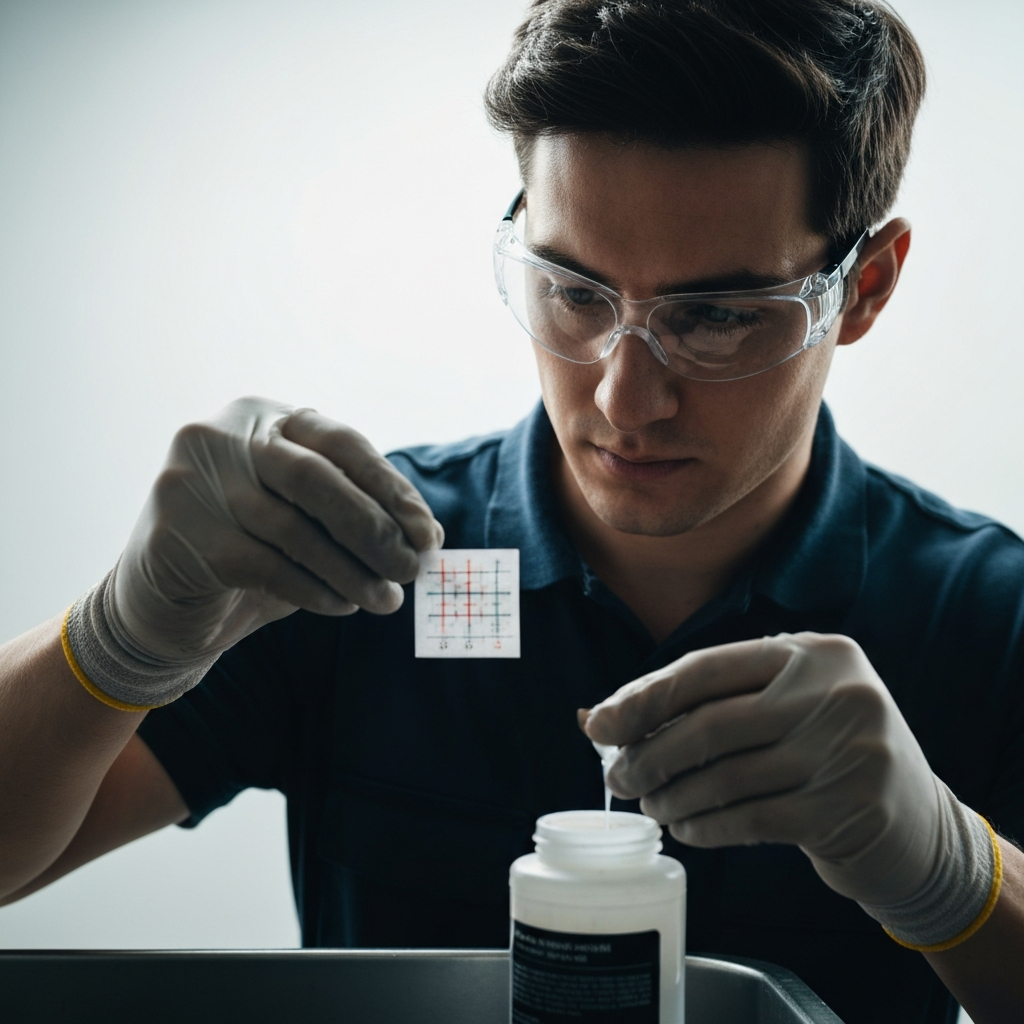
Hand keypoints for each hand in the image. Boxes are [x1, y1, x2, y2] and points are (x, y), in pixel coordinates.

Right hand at [111, 396, 443, 665]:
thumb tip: (429, 535)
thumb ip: (358, 516)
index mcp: (263, 417)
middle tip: (412, 570)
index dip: (393, 490)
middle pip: (318, 478)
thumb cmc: (250, 555)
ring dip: (353, 571)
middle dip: (375, 528)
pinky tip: (341, 606)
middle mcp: (222, 436)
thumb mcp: (308, 525)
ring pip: (294, 528)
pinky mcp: (178, 535)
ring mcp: (192, 482)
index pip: (343, 443)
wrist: (160, 608)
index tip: (428, 535)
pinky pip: (267, 566)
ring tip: (386, 600)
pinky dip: (315, 590)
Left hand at [582, 633, 942, 907]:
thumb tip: (596, 717)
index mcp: (813, 651)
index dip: (644, 697)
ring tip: (651, 804)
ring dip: (671, 796)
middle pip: (711, 723)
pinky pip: (749, 819)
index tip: (597, 724)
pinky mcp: (849, 810)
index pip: (706, 667)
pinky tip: (686, 829)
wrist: (919, 826)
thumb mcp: (784, 706)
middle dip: (649, 753)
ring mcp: (848, 752)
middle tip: (617, 777)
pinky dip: (705, 826)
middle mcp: (836, 692)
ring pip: (725, 776)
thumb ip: (706, 702)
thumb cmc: (827, 753)